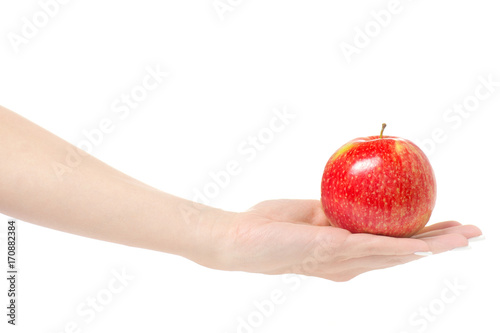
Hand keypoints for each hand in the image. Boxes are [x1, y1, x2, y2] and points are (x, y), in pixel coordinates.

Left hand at [220, 199, 481, 281]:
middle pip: (402, 255)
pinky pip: (375, 249)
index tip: (445, 228)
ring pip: (397, 256)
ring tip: (465, 237)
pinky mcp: (333, 252)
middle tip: (472, 234)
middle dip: (438, 246)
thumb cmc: (269, 226)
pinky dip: (404, 248)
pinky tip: (428, 246)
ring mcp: (344, 261)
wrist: (240, 239)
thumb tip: (348, 198)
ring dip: (433, 247)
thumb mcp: (309, 215)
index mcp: (345, 254)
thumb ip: (331, 212)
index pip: (390, 247)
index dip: (420, 240)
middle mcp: (350, 263)